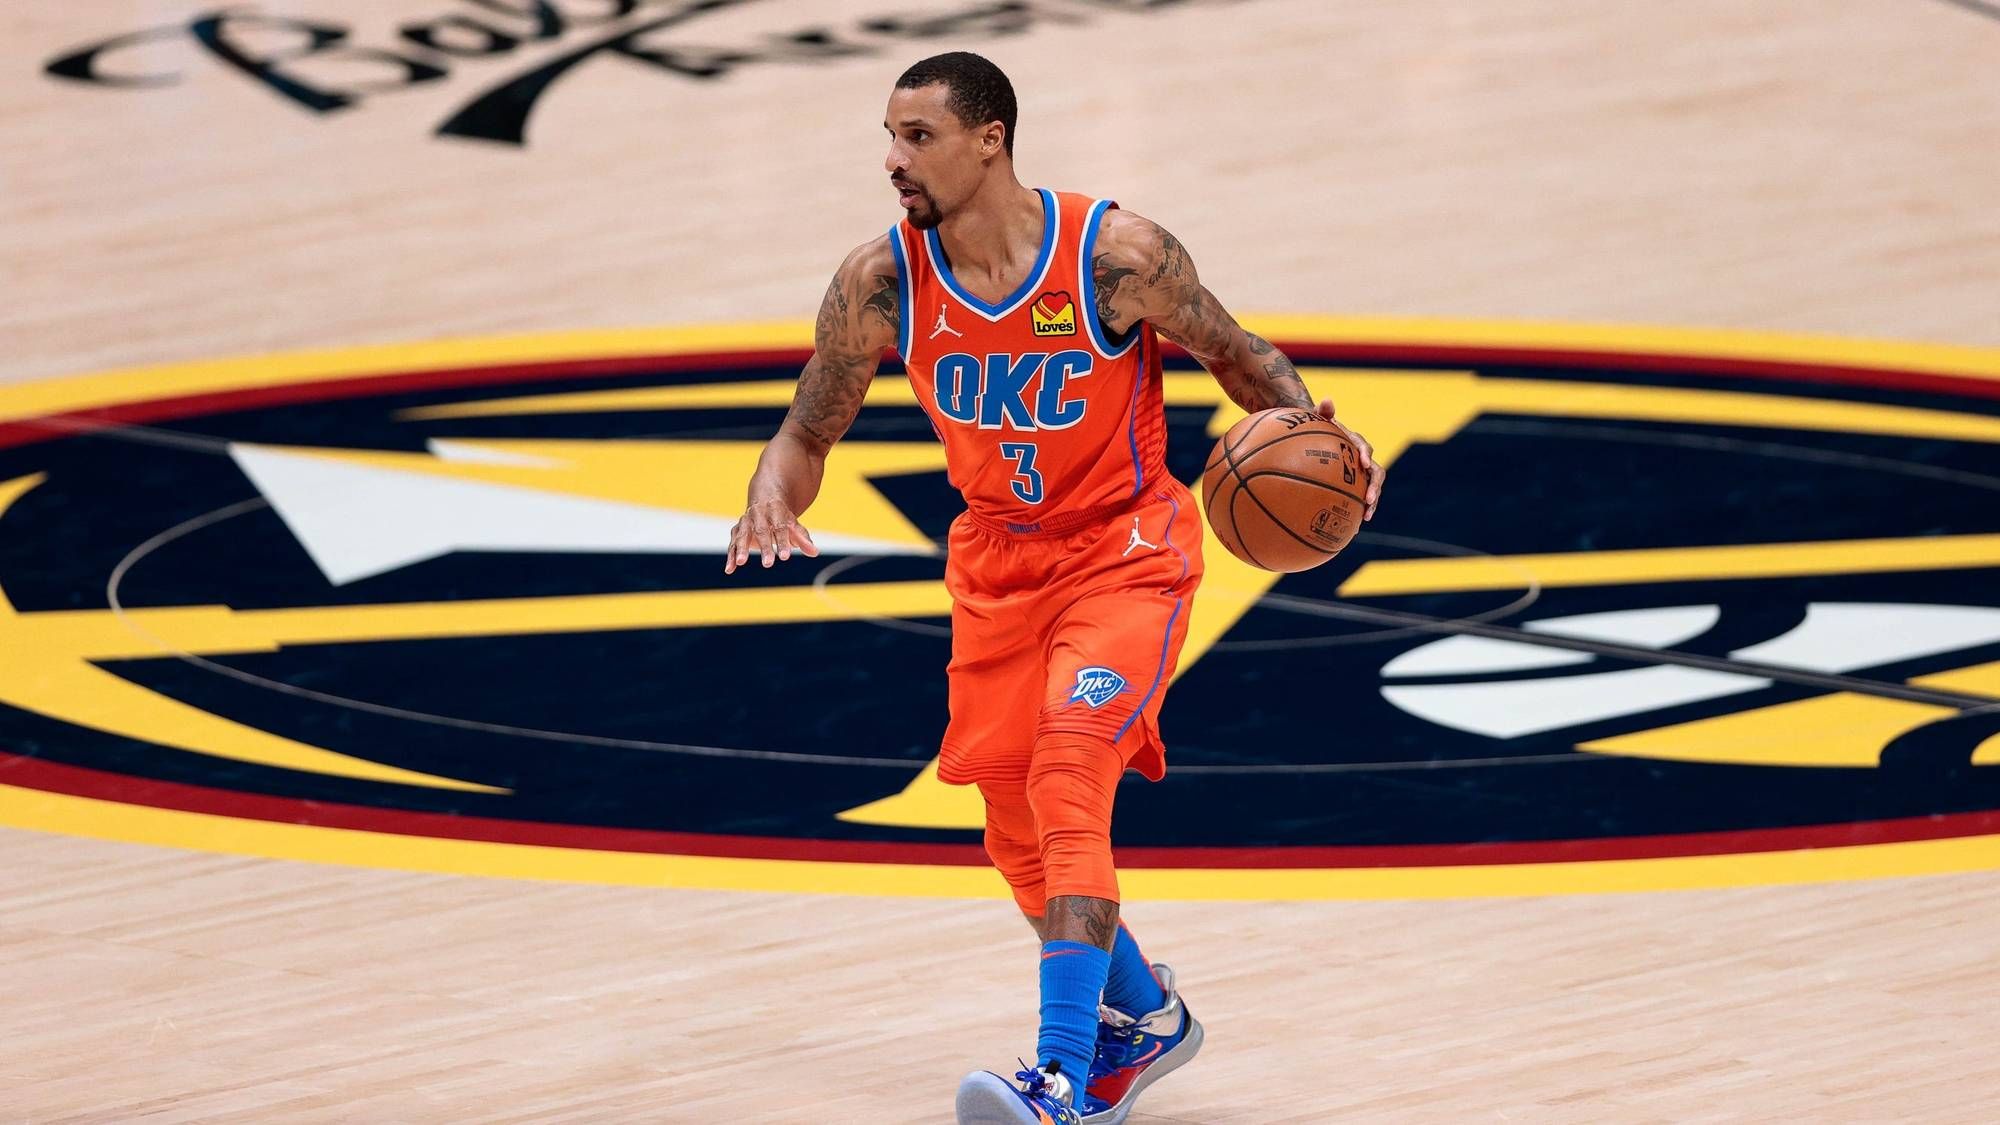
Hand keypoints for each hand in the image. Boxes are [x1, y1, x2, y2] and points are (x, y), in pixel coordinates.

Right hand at [724, 496, 818, 572]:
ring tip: (741, 563)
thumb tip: (814, 553)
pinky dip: (730, 556)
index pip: (780, 527)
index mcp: (775, 510)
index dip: (782, 542)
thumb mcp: (794, 525)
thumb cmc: (782, 517)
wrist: (765, 500)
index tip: (785, 557)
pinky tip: (729, 569)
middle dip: (764, 547)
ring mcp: (745, 521)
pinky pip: (732, 543)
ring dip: (741, 549)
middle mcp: (758, 514)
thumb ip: (803, 538)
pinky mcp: (736, 530)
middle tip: (768, 564)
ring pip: (742, 535)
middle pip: (761, 531)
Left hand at [1316, 396, 1381, 520]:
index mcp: (1356, 444)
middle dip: (1375, 488)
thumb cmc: (1316, 428)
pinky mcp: (1354, 485)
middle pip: (1376, 474)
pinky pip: (1358, 499)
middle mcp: (1363, 459)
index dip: (1366, 456)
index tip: (1364, 464)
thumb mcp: (1317, 417)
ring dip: (1372, 503)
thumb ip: (1323, 410)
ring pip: (1372, 489)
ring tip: (1366, 517)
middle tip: (1369, 501)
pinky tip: (1351, 528)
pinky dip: (1356, 512)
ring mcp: (1360, 474)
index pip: (1366, 448)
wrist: (1318, 438)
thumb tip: (1326, 400)